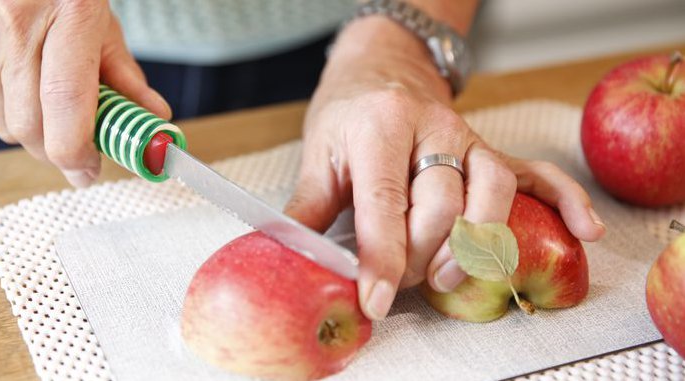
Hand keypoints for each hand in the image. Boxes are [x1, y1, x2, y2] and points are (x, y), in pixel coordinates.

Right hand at [0, 0, 170, 185]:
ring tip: (49, 98)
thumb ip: (125, 73)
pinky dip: (6, 111)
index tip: (90, 169)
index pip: (67, 102)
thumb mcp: (99, 17)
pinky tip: (19, 82)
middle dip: (58, 150)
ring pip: (5, 126)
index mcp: (68, 13)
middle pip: (31, 127)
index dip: (79, 150)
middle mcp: (14, 28)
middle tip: (80, 146)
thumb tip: (152, 119)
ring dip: (34, 131)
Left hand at [284, 18, 605, 320]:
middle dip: (422, 257)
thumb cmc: (349, 113)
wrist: (383, 68)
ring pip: (493, 191)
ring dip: (475, 244)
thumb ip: (309, 209)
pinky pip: (538, 171)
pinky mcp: (492, 148)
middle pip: (443, 204)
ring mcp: (470, 137)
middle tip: (402, 281)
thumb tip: (295, 259)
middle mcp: (433, 129)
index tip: (376, 299)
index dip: (382, 258)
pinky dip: (565, 199)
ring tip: (449, 276)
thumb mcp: (320, 153)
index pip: (385, 203)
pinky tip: (584, 228)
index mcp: (381, 128)